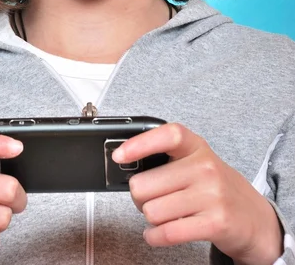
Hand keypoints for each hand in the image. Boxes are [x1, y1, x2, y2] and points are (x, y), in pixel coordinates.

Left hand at [112, 123, 283, 264]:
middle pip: (144, 185)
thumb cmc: (214, 186)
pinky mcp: (215, 223)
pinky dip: (155, 237)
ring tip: (161, 214)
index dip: (140, 144)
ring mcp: (212, 195)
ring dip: (150, 218)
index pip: (167, 136)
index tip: (119, 155)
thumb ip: (166, 158)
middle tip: (149, 198)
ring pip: (152, 211)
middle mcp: (205, 167)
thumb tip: (125, 162)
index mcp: (197, 146)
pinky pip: (167, 232)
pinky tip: (156, 233)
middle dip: (139, 197)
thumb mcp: (195, 161)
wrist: (252, 216)